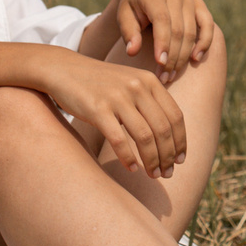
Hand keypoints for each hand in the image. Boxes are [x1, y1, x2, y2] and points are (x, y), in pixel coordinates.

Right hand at [35, 48, 189, 177]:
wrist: (64, 70)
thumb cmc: (100, 83)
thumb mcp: (130, 83)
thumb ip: (150, 101)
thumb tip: (169, 136)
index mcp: (149, 81)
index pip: (175, 116)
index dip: (181, 141)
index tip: (180, 160)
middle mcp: (137, 87)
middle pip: (163, 129)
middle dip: (168, 156)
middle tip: (167, 174)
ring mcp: (118, 97)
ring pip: (145, 137)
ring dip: (152, 161)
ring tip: (153, 175)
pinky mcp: (98, 109)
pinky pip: (119, 139)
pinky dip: (128, 158)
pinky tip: (131, 168)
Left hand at [109, 0, 216, 82]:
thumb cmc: (132, 7)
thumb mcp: (123, 16)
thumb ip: (128, 33)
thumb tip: (132, 52)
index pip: (162, 20)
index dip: (162, 43)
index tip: (160, 64)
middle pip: (178, 30)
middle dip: (172, 57)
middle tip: (163, 77)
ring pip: (191, 32)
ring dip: (184, 56)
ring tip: (172, 75)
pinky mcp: (199, 4)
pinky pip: (207, 25)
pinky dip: (205, 42)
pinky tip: (196, 59)